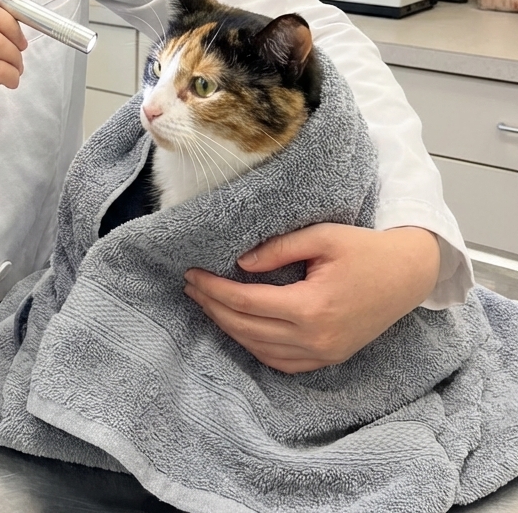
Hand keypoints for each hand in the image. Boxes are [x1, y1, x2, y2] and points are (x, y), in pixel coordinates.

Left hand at [182, 224, 440, 372]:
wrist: (408, 275)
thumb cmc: (365, 249)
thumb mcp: (321, 236)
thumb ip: (278, 248)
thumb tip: (240, 264)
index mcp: (312, 307)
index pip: (247, 302)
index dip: (214, 288)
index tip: (191, 273)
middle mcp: (316, 339)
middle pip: (247, 329)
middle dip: (213, 307)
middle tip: (190, 287)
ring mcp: (324, 353)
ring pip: (260, 349)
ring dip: (229, 328)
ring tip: (207, 303)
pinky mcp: (329, 357)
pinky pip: (281, 362)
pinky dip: (254, 346)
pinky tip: (237, 327)